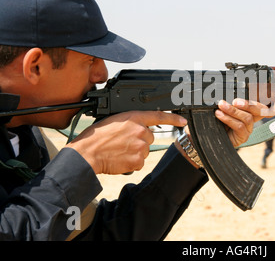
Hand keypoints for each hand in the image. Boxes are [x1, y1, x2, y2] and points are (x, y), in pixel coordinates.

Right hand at [66, 111, 186, 173]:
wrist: (87, 153)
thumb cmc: (96, 137)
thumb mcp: (114, 120)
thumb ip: (131, 122)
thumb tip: (139, 127)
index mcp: (134, 117)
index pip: (159, 115)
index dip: (173, 118)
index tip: (183, 121)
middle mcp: (140, 131)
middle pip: (149, 137)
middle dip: (139, 140)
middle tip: (123, 142)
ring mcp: (140, 146)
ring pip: (144, 150)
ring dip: (135, 152)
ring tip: (119, 150)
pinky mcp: (138, 160)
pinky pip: (140, 162)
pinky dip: (132, 162)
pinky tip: (120, 158)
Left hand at [215, 98, 274, 146]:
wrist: (208, 136)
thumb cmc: (216, 120)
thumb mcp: (224, 108)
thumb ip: (230, 102)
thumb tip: (229, 94)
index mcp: (250, 113)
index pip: (266, 109)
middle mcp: (251, 122)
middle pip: (259, 111)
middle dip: (248, 104)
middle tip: (235, 100)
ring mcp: (247, 130)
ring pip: (247, 118)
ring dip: (233, 110)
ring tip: (221, 105)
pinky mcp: (242, 137)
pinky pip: (239, 126)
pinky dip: (228, 118)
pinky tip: (219, 115)